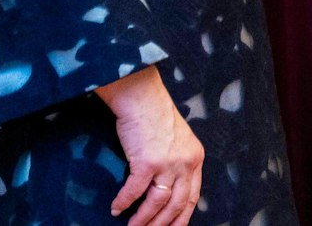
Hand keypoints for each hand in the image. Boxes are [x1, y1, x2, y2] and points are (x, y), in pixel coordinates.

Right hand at [97, 65, 203, 225]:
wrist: (142, 97)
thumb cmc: (154, 115)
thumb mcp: (177, 139)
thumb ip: (177, 160)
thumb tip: (165, 185)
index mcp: (195, 158)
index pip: (193, 196)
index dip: (182, 216)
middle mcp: (186, 163)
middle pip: (177, 205)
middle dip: (162, 224)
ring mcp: (168, 164)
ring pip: (157, 203)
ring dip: (143, 219)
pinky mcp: (147, 163)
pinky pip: (134, 192)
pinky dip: (124, 202)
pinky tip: (116, 208)